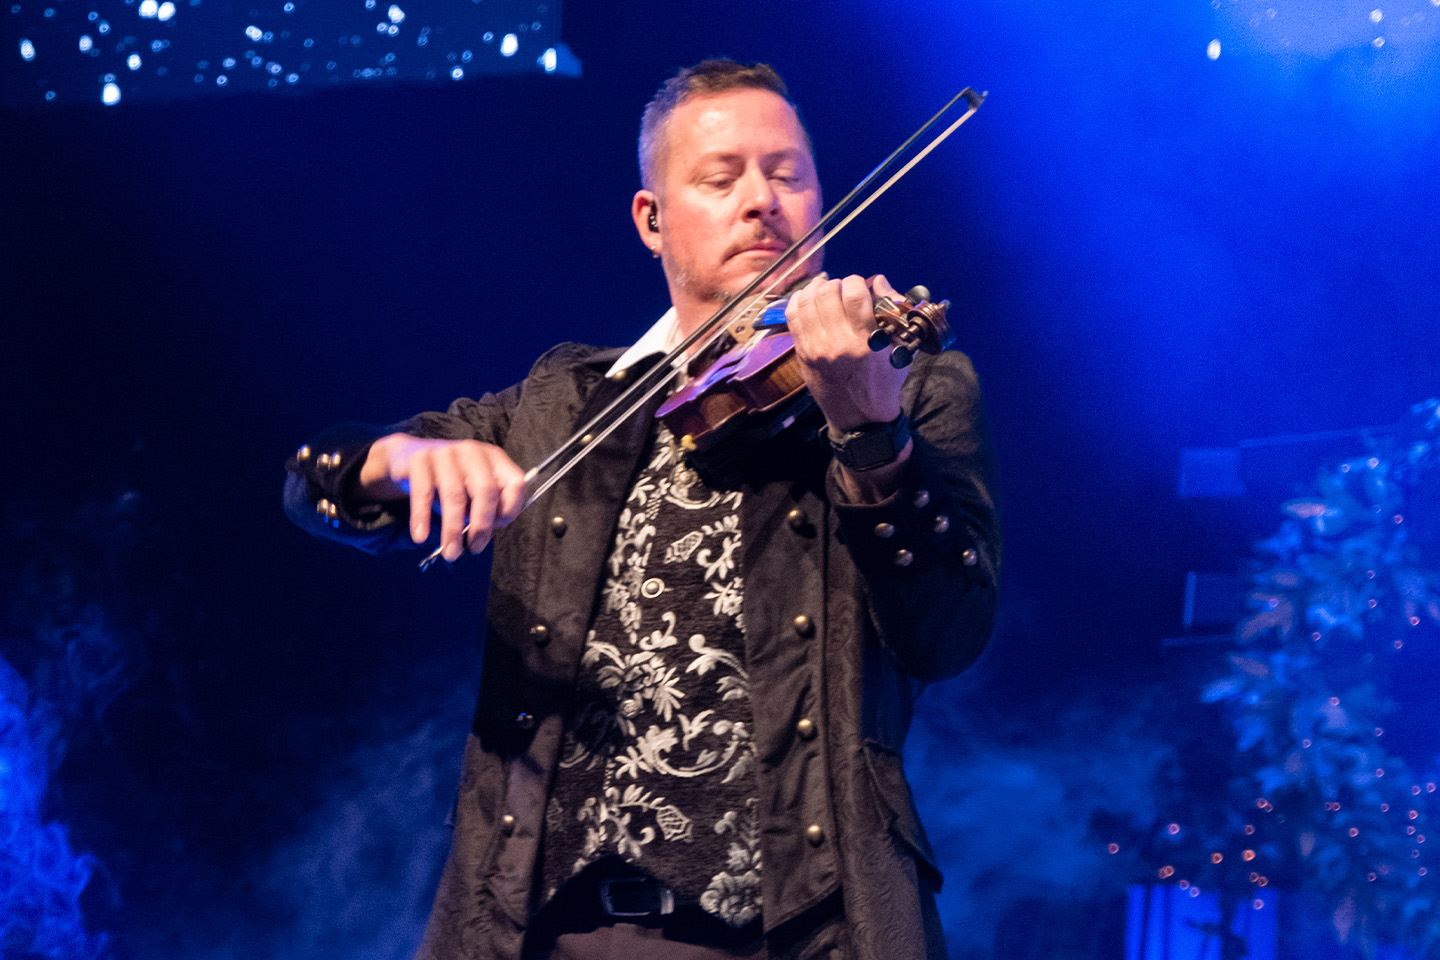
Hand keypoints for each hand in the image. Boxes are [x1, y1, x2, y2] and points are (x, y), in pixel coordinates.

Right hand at [359, 435, 526, 559]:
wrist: (408, 458)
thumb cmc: (448, 481)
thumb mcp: (472, 492)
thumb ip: (485, 508)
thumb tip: (483, 536)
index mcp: (495, 459)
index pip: (515, 482)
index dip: (510, 508)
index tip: (498, 528)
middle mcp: (473, 452)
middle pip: (485, 490)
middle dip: (482, 524)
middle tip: (474, 548)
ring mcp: (446, 452)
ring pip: (454, 495)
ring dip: (452, 529)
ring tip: (450, 552)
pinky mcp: (420, 459)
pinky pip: (423, 492)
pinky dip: (422, 517)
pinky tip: (420, 536)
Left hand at [784, 273, 909, 431]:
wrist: (860, 417)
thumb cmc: (884, 381)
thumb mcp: (901, 347)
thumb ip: (893, 311)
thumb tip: (878, 282)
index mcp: (864, 342)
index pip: (854, 294)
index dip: (856, 282)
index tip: (860, 286)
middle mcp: (836, 343)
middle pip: (827, 293)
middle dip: (836, 284)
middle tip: (842, 290)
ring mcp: (815, 348)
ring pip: (806, 301)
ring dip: (816, 289)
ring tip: (825, 290)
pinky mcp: (802, 352)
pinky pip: (792, 316)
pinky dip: (799, 300)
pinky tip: (808, 298)